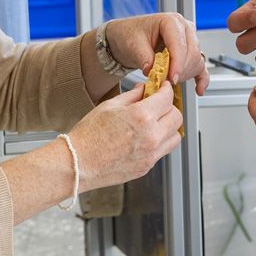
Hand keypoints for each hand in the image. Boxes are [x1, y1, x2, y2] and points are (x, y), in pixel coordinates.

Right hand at [67, 84, 182, 188]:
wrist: (78, 163)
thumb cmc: (88, 136)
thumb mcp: (109, 106)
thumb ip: (132, 95)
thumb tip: (145, 89)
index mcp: (142, 117)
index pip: (167, 98)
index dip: (166, 89)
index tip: (163, 88)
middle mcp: (151, 136)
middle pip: (177, 117)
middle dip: (169, 107)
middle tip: (158, 105)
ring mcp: (151, 154)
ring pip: (175, 136)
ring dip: (169, 127)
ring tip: (155, 123)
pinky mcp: (147, 167)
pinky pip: (163, 151)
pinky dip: (160, 142)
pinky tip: (144, 137)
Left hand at [103, 13, 209, 94]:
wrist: (127, 38)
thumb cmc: (130, 35)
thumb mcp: (133, 44)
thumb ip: (145, 57)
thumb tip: (153, 71)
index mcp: (171, 21)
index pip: (180, 44)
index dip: (177, 63)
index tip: (171, 78)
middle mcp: (184, 28)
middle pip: (192, 53)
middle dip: (180, 70)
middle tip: (164, 81)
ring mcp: (189, 40)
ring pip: (197, 61)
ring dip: (185, 75)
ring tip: (168, 81)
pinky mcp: (189, 53)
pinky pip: (201, 67)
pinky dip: (201, 79)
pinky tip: (199, 89)